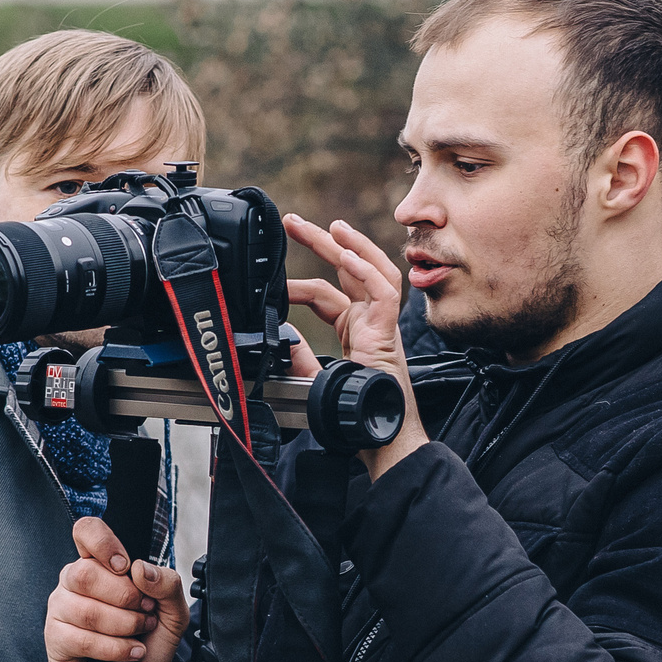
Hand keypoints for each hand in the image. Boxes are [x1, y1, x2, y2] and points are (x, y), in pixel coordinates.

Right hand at [45, 516, 190, 661]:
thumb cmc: (149, 640)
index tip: (125, 565)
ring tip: (139, 633)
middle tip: (145, 612)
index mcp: (99, 563)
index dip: (103, 542)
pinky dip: (116, 649)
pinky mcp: (55, 638)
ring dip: (125, 626)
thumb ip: (167, 584)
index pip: (86, 531)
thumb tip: (140, 569)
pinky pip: (83, 638)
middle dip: (126, 597)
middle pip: (87, 572)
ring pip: (88, 609)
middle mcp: (74, 580)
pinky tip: (130, 652)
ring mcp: (60, 608)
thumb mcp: (172, 611)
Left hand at [281, 213, 431, 479]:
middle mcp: (369, 322)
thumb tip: (281, 333)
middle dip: (323, 242)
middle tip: (292, 222)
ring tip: (331, 226)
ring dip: (353, 246)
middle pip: (349, 271)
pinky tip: (347, 256)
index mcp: (353, 330)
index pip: (326, 293)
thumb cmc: (351, 416)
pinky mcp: (388, 335)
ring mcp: (381, 327)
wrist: (376, 440)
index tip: (273, 280)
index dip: (299, 283)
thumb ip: (298, 357)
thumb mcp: (311, 381)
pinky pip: (385, 294)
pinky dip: (366, 272)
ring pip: (374, 272)